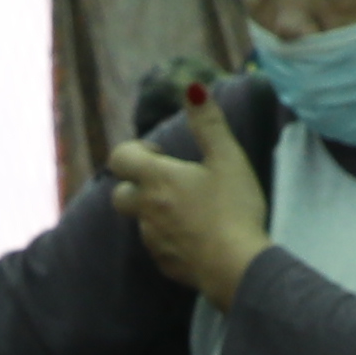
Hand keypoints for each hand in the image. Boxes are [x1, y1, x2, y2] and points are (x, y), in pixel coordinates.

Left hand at [102, 105, 271, 301]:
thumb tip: (192, 88)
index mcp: (156, 179)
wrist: (236, 266)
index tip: (161, 153)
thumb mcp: (227, 159)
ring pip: (140, 220)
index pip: (119, 158)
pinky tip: (198, 235)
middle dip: (137, 183)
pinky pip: (158, 245)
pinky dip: (170, 236)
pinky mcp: (164, 264)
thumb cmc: (233, 208)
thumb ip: (208, 123)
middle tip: (172, 182)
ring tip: (192, 208)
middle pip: (120, 193)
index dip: (134, 151)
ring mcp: (153, 240)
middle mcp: (146, 210)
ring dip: (156, 210)